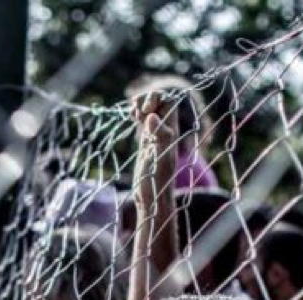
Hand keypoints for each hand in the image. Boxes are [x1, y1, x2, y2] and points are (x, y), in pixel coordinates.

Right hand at [131, 91, 178, 207]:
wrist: (152, 198)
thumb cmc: (157, 181)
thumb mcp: (159, 157)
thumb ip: (159, 136)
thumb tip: (152, 117)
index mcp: (171, 131)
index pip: (169, 102)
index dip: (156, 99)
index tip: (145, 111)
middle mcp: (165, 132)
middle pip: (160, 102)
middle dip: (147, 100)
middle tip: (136, 112)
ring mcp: (155, 136)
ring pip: (151, 111)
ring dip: (141, 106)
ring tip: (133, 113)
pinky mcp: (146, 143)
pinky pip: (144, 122)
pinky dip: (137, 115)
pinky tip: (131, 117)